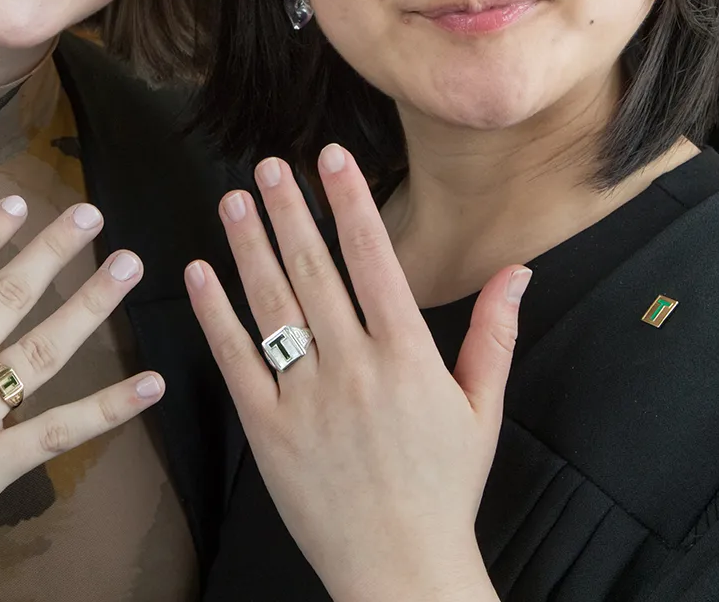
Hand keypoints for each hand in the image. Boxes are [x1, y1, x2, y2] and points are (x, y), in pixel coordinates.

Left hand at [186, 145, 528, 601]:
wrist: (400, 570)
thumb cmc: (444, 487)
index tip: (331, 157)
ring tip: (234, 198)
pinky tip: (200, 272)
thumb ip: (494, 333)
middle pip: (314, 270)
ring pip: (271, 305)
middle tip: (269, 165)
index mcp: (408, 357)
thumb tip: (518, 271)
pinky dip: (214, 313)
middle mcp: (354, 368)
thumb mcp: (482, 409)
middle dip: (290, 210)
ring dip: (250, 246)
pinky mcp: (266, 428)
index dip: (351, 202)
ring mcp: (305, 397)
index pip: (375, 260)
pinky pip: (235, 360)